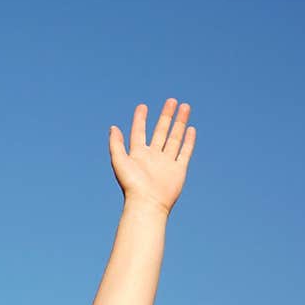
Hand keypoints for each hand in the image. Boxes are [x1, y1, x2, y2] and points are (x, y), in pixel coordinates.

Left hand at [109, 99, 195, 213]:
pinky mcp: (179, 170)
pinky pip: (185, 152)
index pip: (139, 131)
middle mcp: (153, 156)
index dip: (140, 119)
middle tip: (172, 100)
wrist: (148, 203)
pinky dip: (188, 141)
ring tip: (185, 107)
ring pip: (175, 138)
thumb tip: (113, 127)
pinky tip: (191, 129)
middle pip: (161, 131)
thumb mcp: (119, 161)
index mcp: (138, 154)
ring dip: (180, 123)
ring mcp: (167, 162)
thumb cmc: (131, 185)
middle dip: (166, 116)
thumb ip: (116, 144)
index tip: (143, 106)